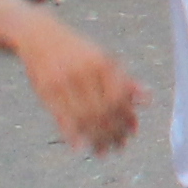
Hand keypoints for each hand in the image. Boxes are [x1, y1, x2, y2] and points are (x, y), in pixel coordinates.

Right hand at [10, 14, 151, 157]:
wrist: (40, 36)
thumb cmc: (79, 51)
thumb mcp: (105, 58)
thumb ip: (126, 80)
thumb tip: (148, 101)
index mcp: (102, 63)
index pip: (120, 98)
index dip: (127, 117)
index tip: (133, 133)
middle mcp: (83, 72)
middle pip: (102, 111)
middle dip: (113, 132)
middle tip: (119, 147)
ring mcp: (62, 81)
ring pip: (83, 117)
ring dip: (95, 138)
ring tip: (103, 152)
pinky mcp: (45, 90)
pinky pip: (60, 116)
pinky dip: (71, 134)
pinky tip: (79, 147)